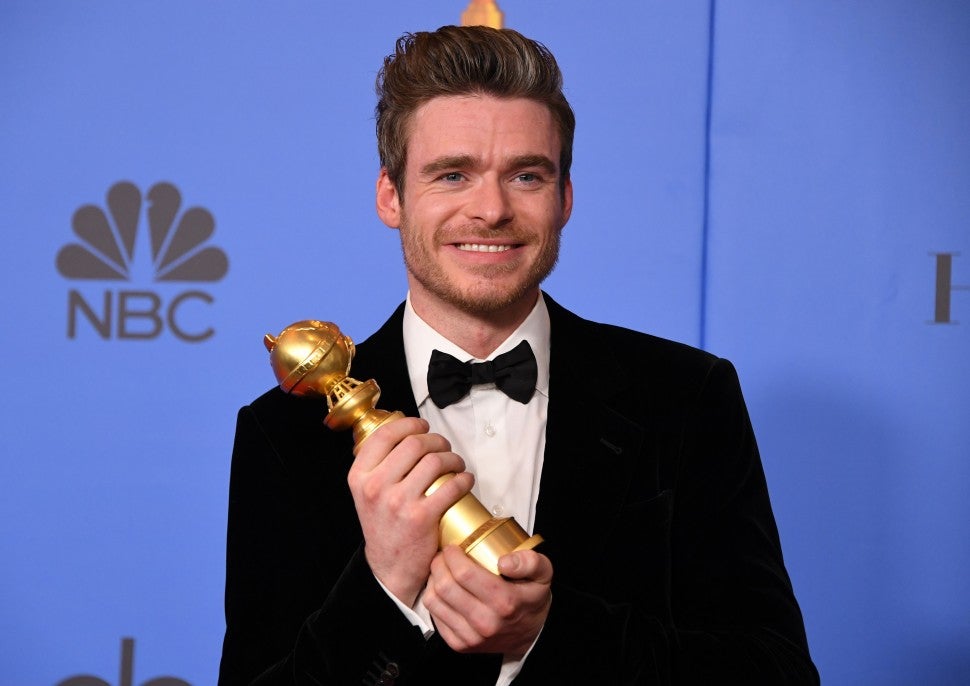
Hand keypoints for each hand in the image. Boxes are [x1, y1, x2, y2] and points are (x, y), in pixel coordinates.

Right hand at [347, 417, 473, 605]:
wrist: (389, 567)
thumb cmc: (383, 526)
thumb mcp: (366, 494)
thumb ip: (378, 466)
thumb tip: (405, 433)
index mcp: (359, 477)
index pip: (384, 435)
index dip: (409, 424)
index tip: (422, 426)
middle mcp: (376, 487)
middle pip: (414, 444)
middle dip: (436, 439)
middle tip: (444, 446)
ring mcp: (399, 502)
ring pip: (435, 461)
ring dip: (453, 457)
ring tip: (457, 463)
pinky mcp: (422, 517)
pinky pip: (451, 486)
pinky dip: (464, 479)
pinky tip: (466, 480)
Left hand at [424, 545, 552, 658]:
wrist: (531, 636)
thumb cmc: (532, 600)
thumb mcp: (542, 574)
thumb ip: (529, 562)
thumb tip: (504, 561)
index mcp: (505, 602)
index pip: (464, 574)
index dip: (452, 555)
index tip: (453, 547)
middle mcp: (486, 622)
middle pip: (445, 587)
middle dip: (439, 564)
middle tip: (443, 555)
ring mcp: (471, 637)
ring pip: (434, 602)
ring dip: (433, 580)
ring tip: (441, 571)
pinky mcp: (460, 645)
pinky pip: (435, 617)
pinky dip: (434, 599)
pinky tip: (443, 590)